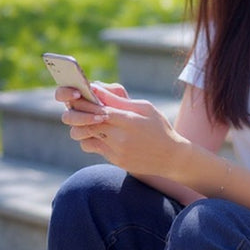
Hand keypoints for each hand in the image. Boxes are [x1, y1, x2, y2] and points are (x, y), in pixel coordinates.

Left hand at [62, 85, 187, 177]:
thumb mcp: (145, 108)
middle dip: (80, 113)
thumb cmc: (160, 128)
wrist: (172, 157)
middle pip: (89, 123)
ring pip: (87, 136)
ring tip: (89, 119)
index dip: (86, 102)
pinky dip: (92, 137)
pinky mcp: (116, 160)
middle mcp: (121, 137)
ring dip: (83, 127)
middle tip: (76, 106)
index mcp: (129, 120)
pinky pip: (94, 147)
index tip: (78, 95)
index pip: (99, 109)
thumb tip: (97, 89)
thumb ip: (119, 101)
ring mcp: (117, 151)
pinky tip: (99, 131)